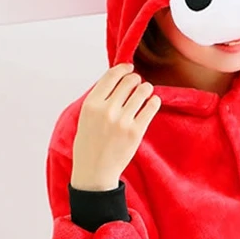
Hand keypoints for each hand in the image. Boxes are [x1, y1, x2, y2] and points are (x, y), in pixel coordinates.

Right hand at [71, 63, 161, 191]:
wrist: (94, 171)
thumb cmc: (89, 145)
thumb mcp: (85, 117)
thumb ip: (99, 99)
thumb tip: (116, 80)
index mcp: (91, 104)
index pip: (111, 76)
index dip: (123, 68)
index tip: (129, 67)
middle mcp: (107, 110)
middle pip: (128, 82)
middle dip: (135, 79)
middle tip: (138, 83)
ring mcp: (122, 121)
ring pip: (142, 92)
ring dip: (146, 88)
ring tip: (146, 91)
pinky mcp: (136, 132)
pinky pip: (150, 108)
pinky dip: (154, 101)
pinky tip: (153, 101)